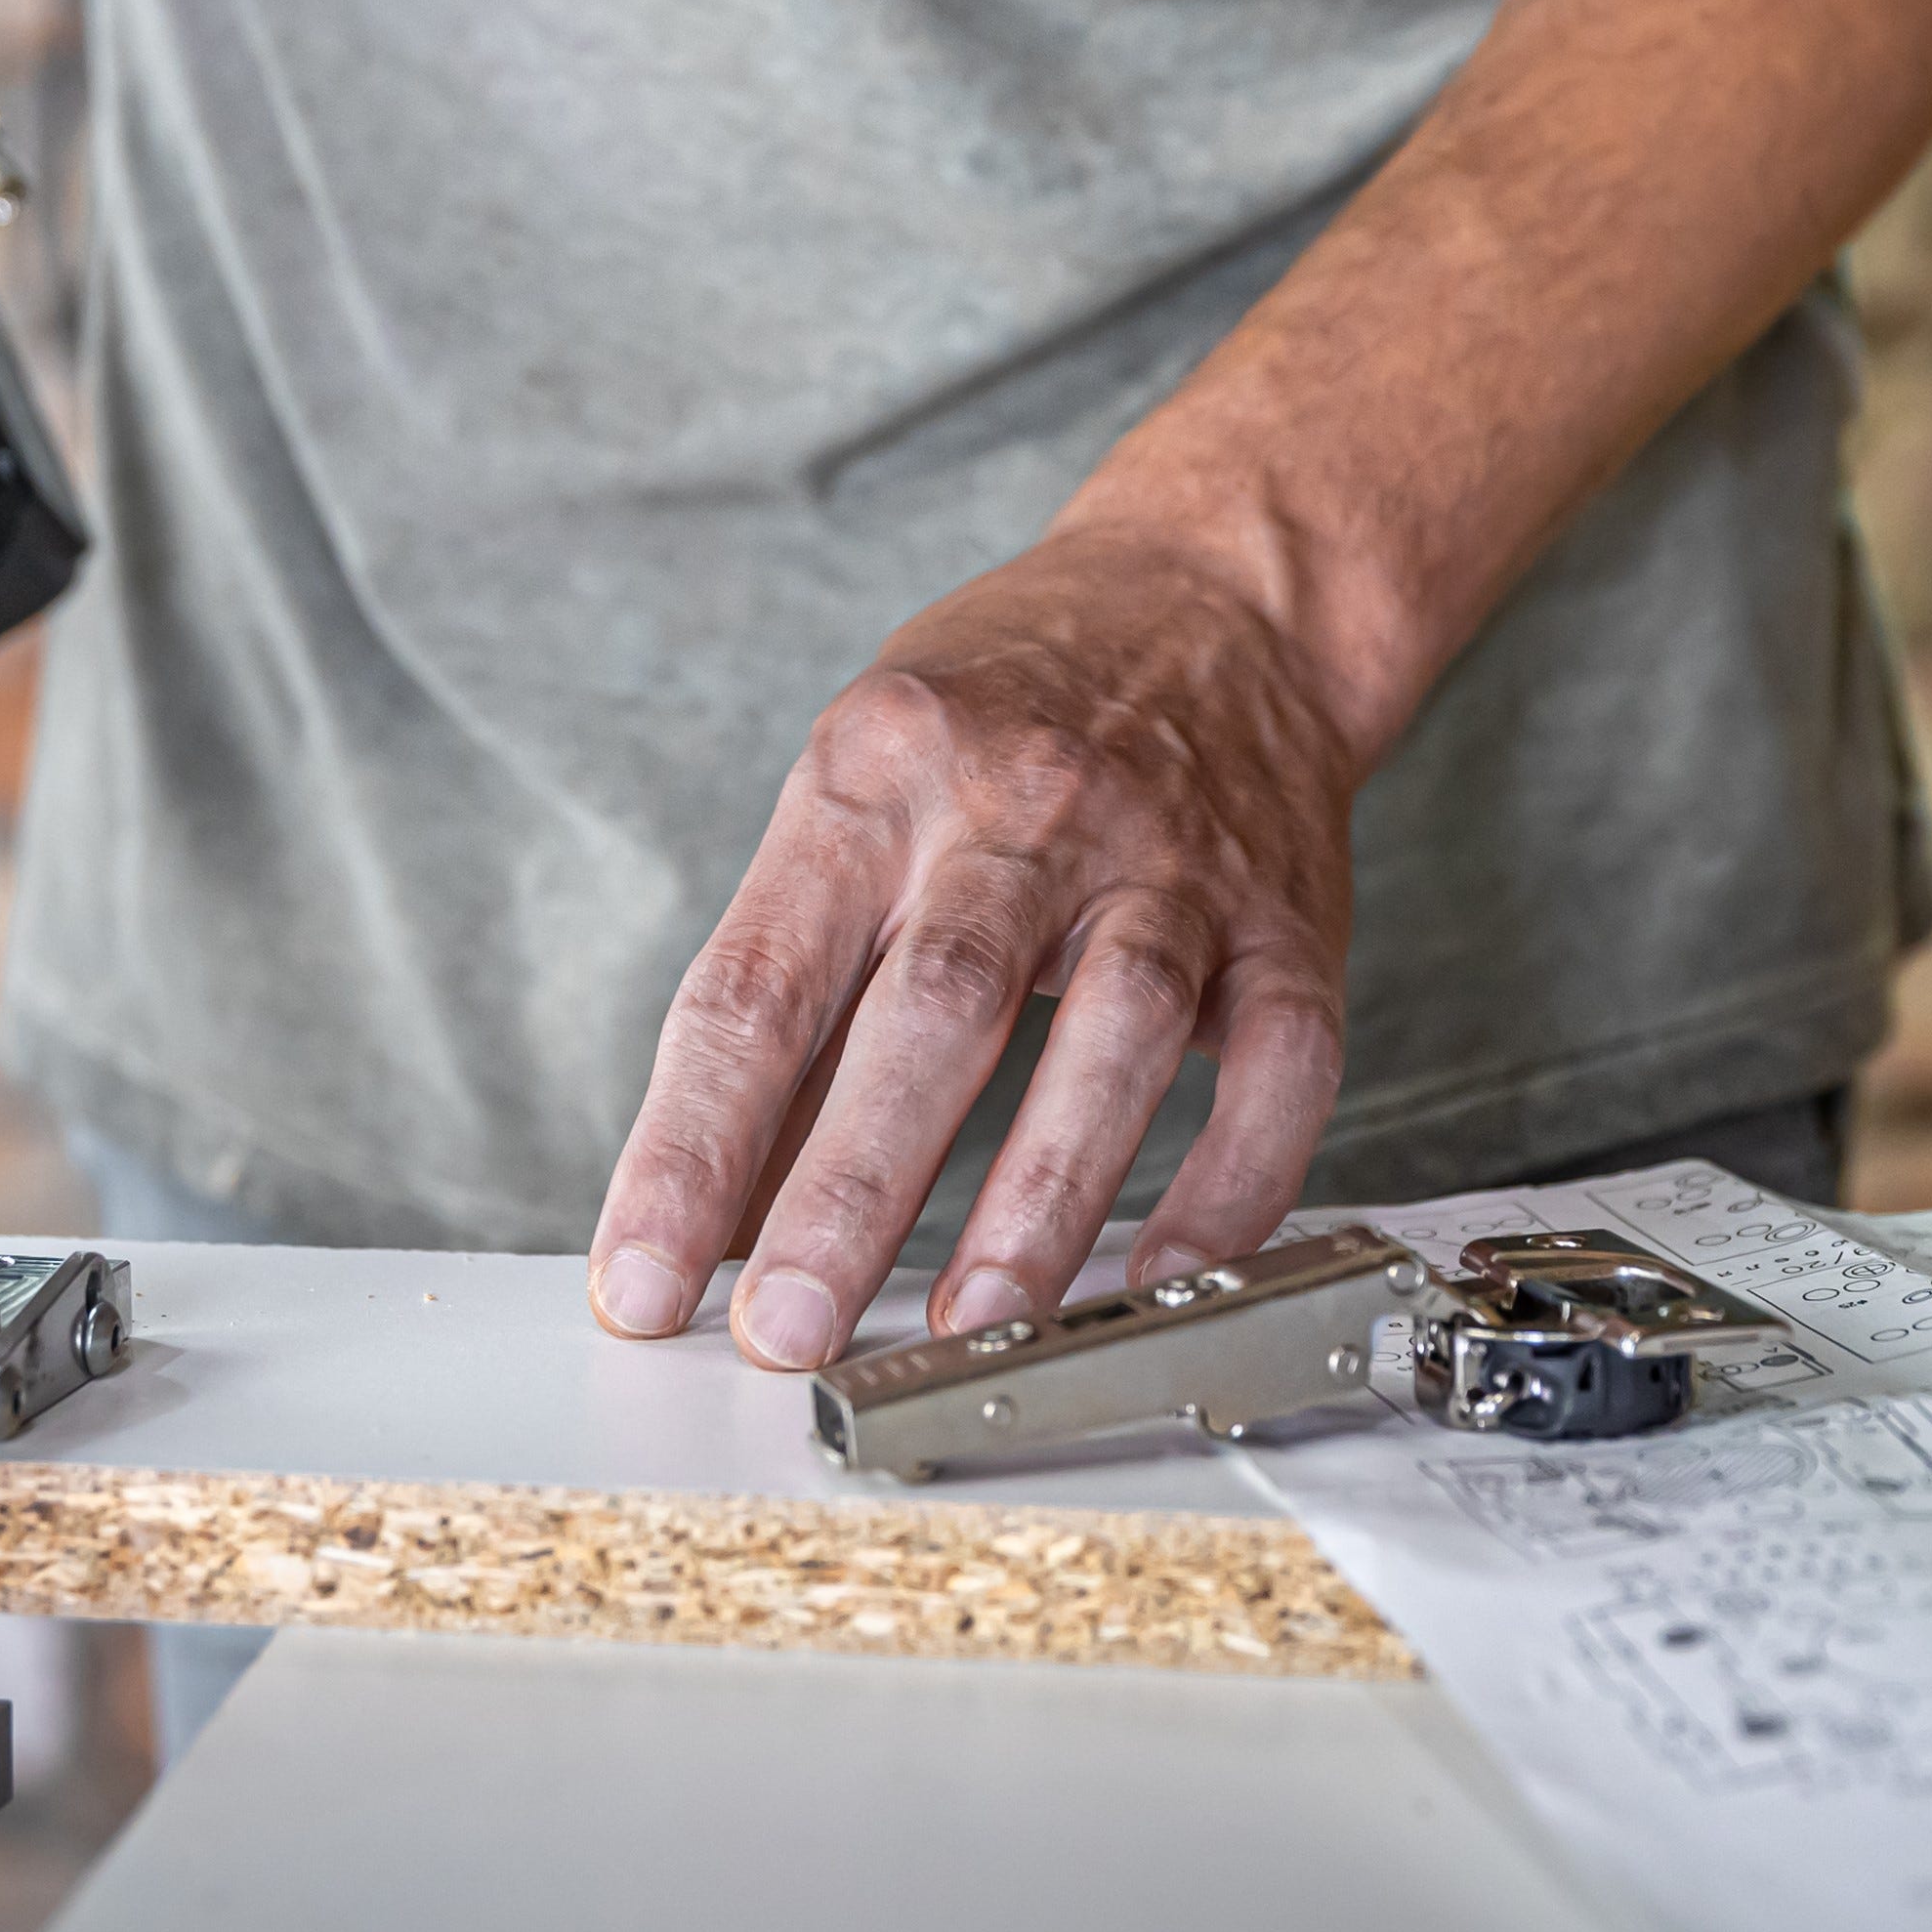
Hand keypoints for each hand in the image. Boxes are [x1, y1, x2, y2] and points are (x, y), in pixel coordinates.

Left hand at [585, 528, 1365, 1368]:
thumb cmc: (1007, 712)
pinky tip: (1157, 1277)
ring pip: (1110, 1033)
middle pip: (933, 1009)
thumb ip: (796, 992)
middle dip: (851, 1191)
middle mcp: (1024, 805)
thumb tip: (718, 1206)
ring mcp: (1171, 862)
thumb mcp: (858, 792)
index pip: (758, 983)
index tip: (643, 1282)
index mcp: (877, 773)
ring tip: (969, 1327)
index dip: (690, 1146)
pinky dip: (1225, 1185)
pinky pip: (1275, 1065)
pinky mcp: (1287, 922)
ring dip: (1039, 1197)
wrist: (1216, 596)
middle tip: (785, 1335)